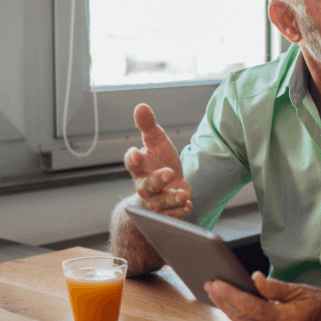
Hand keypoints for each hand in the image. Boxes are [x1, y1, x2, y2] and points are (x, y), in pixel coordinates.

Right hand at [124, 103, 192, 218]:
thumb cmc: (159, 159)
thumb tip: (141, 106)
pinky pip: (171, 214)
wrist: (166, 184)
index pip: (132, 163)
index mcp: (140, 167)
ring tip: (183, 194)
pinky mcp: (167, 211)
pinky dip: (180, 211)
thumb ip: (148, 126)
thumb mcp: (156, 141)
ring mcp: (156, 200)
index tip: (137, 152)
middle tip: (169, 173)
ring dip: (172, 199)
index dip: (133, 158)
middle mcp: (145, 185)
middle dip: (157, 180)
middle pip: (147, 186)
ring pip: (160, 202)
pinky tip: (188, 205)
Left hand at [204, 272, 320, 320]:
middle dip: (225, 301)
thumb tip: (254, 278)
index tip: (217, 283)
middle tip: (211, 285)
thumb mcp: (300, 289)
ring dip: (230, 311)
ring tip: (218, 295)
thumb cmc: (319, 306)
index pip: (250, 306)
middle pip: (243, 318)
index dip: (231, 294)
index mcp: (286, 320)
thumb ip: (275, 286)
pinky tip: (233, 310)